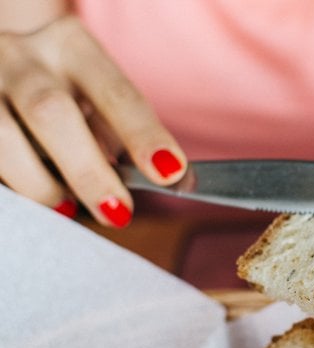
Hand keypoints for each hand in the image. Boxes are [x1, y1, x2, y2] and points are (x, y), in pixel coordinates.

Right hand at [0, 15, 185, 226]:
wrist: (0, 59)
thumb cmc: (64, 90)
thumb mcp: (96, 96)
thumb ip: (125, 134)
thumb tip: (174, 179)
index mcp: (74, 47)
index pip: (116, 93)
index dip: (143, 135)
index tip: (170, 172)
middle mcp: (24, 57)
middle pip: (51, 112)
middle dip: (88, 171)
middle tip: (118, 211)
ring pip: (2, 137)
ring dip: (40, 184)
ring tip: (67, 208)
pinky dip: (13, 185)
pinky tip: (33, 198)